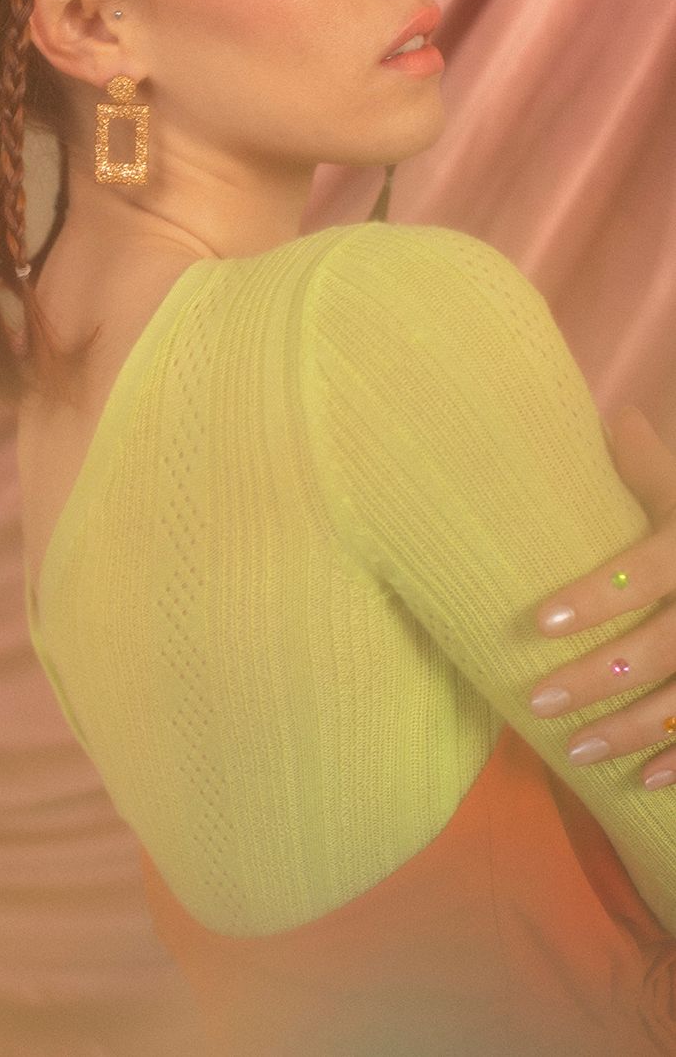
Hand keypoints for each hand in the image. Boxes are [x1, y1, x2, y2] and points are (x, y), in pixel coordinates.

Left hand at [528, 405, 675, 788]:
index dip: (597, 596)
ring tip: (574, 750)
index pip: (646, 571)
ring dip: (632, 731)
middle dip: (598, 679)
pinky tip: (642, 782)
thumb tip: (611, 418)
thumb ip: (654, 467)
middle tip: (537, 701)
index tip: (540, 620)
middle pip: (663, 646)